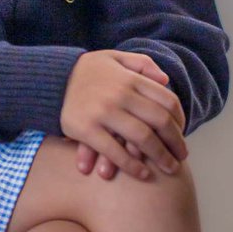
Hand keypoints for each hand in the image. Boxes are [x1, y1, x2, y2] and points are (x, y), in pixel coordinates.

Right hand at [61, 50, 186, 180]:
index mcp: (130, 78)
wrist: (50, 80)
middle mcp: (120, 94)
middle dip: (176, 142)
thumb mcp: (115, 57)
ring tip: (169, 169)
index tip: (181, 133)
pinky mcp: (86, 129)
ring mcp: (103, 112)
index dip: (180, 120)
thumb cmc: (88, 71)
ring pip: (142, 138)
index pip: (167, 101)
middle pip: (159, 122)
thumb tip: (166, 79)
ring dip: (160, 157)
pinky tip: (143, 173)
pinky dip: (132, 165)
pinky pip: (115, 151)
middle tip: (181, 157)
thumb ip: (142, 64)